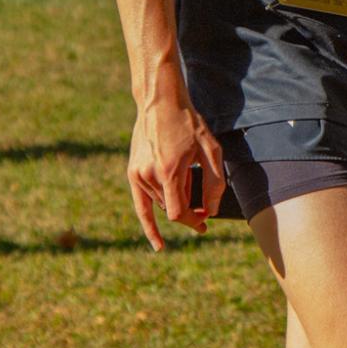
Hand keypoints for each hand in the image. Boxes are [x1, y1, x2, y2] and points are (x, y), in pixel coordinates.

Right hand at [126, 88, 224, 249]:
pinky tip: (159, 245)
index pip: (179, 212)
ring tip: (188, 177)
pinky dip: (149, 226)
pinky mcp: (132, 172)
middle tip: (205, 214)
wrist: (160, 102)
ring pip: (160, 204)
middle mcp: (149, 175)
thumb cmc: (189, 123)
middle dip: (189, 212)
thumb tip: (211, 211)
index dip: (194, 220)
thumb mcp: (211, 150)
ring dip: (175, 201)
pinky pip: (140, 206)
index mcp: (169, 171)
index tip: (205, 222)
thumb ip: (214, 183)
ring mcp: (138, 174)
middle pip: (170, 210)